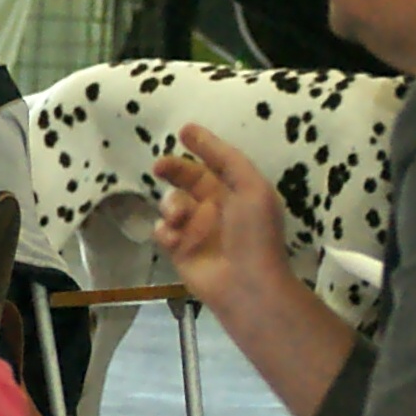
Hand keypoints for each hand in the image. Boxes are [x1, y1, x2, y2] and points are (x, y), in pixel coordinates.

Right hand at [151, 123, 294, 313]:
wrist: (247, 283)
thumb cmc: (255, 233)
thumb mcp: (251, 186)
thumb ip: (226, 158)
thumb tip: (192, 132)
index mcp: (236, 191)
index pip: (214, 163)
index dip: (200, 147)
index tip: (183, 132)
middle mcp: (215, 207)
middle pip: (187, 179)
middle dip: (173, 170)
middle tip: (159, 167)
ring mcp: (195, 229)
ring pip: (171, 203)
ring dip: (172, 205)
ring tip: (179, 218)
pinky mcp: (179, 250)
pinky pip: (163, 230)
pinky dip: (165, 231)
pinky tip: (175, 239)